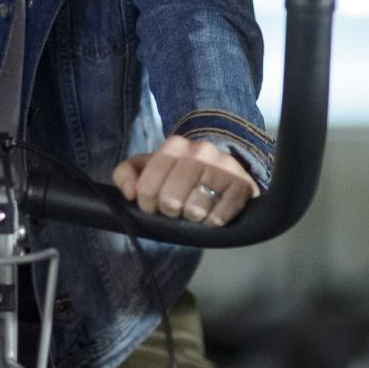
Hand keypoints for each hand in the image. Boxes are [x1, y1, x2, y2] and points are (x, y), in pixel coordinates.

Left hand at [112, 135, 256, 226]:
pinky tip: (211, 215)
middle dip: (170, 211)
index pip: (147, 186)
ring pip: (195, 208)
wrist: (224, 170)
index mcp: (175, 146)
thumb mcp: (148, 167)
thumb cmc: (178, 173)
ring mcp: (224, 167)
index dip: (147, 203)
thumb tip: (129, 192)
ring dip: (192, 217)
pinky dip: (212, 221)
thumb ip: (126, 173)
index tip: (153, 205)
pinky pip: (220, 216)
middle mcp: (201, 151)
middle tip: (175, 209)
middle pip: (171, 198)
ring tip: (194, 211)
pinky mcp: (242, 185)